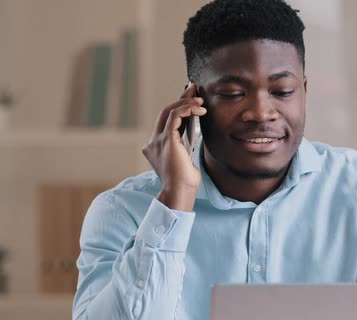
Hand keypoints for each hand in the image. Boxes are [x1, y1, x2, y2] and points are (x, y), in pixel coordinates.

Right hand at [142, 83, 206, 210]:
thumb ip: (184, 140)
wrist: (180, 191)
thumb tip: (194, 124)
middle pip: (166, 111)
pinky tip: (199, 109)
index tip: (191, 96)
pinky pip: (174, 116)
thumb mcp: (185, 155)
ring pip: (169, 111)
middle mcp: (152, 141)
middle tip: (194, 88)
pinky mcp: (165, 140)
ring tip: (201, 100)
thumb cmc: (185, 179)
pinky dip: (187, 109)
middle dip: (181, 98)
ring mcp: (157, 140)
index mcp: (156, 145)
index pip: (166, 120)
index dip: (179, 106)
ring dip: (186, 103)